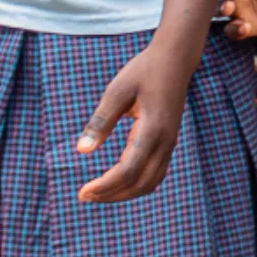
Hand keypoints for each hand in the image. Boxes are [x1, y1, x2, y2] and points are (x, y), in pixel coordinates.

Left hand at [73, 42, 188, 201]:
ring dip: (125, 193)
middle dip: (112, 195)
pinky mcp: (169, 143)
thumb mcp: (117, 91)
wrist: (175, 60)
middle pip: (140, 184)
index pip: (128, 170)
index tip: (83, 191)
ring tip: (99, 193)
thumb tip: (81, 151)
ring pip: (150, 183)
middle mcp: (165, 142)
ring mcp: (170, 144)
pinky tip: (118, 182)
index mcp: (152, 129)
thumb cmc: (143, 71)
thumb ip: (100, 122)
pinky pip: (156, 174)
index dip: (105, 186)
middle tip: (85, 196)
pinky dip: (137, 185)